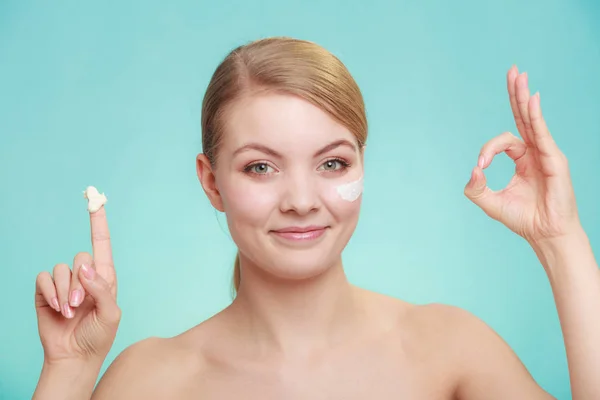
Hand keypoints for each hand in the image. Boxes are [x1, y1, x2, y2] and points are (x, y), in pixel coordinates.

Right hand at [34, 205, 120, 363]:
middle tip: (80, 304)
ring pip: (61, 269)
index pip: (103, 244)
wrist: (75, 356)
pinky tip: (57, 309)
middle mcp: (85, 275)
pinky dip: (50, 293)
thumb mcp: (111, 314)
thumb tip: (85, 269)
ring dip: (65, 292)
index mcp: (105, 277)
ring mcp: (65, 283)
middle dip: (80, 283)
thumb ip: (102, 290)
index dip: (99, 222)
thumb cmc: (98, 336)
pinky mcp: (46, 291)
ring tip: (70, 312)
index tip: (95, 200)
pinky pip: (44, 278)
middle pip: (81, 257)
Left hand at [464, 66, 580, 244]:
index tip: (481, 167)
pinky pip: (542, 134)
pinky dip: (536, 116)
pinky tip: (531, 99)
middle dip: (516, 94)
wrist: (545, 234)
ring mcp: (546, 154)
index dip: (488, 150)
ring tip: (519, 75)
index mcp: (522, 159)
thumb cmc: (523, 219)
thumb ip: (475, 187)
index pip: (503, 141)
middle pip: (523, 117)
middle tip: (513, 71)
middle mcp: (535, 152)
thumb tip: (473, 168)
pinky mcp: (554, 160)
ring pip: (532, 120)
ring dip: (523, 97)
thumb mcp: (489, 202)